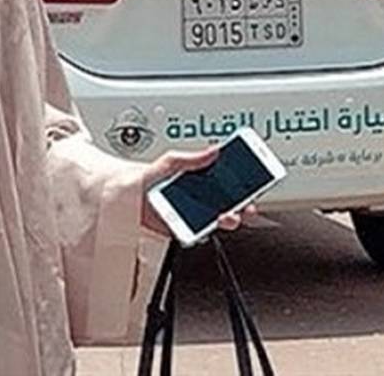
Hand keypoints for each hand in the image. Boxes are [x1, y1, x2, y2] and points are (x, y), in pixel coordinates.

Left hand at [139, 147, 257, 237]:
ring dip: (228, 218)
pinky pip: (199, 232)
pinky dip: (206, 230)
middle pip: (230, 202)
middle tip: (247, 202)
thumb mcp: (170, 162)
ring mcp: (194, 214)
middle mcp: (201, 197)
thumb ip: (191, 159)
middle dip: (243, 203)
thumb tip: (214, 151)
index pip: (229, 179)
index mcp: (201, 178)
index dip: (246, 179)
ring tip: (229, 215)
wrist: (124, 195)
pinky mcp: (183, 229)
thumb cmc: (147, 176)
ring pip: (218, 218)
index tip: (258, 175)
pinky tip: (208, 225)